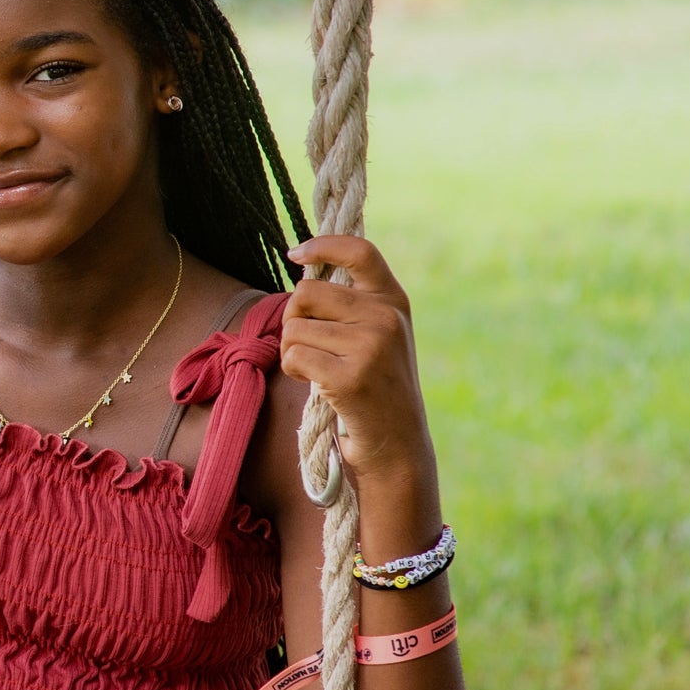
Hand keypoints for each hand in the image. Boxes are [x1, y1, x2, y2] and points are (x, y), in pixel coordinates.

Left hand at [279, 235, 432, 481]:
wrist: (397, 443)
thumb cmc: (375, 387)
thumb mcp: (377, 335)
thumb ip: (351, 303)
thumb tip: (304, 272)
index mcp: (393, 301)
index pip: (360, 251)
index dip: (323, 245)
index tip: (296, 253)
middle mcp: (386, 318)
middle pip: (306, 293)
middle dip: (293, 318)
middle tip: (307, 343)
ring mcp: (371, 347)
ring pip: (294, 327)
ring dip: (292, 351)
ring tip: (318, 370)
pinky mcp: (350, 377)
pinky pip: (293, 356)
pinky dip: (293, 370)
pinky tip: (316, 384)